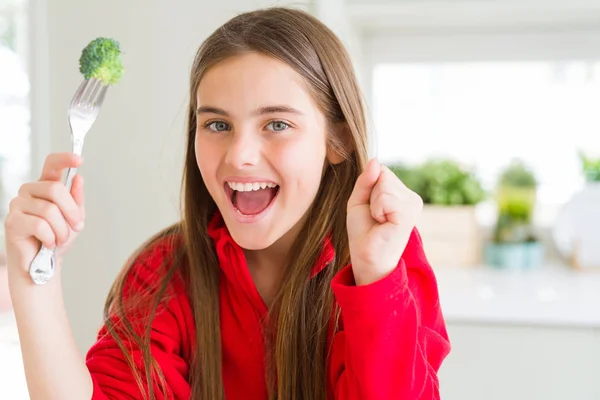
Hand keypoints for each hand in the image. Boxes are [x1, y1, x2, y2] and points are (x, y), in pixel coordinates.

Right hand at [4, 153, 84, 280]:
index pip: (51, 165)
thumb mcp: (73, 218)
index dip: (64, 159)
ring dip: (62, 230)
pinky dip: (50, 237)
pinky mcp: (12, 221)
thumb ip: (76, 199)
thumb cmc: (57, 238)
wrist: (43, 264)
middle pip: (55, 189)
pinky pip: (39, 225)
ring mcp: (18, 204)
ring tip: (60, 239)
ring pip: (49, 210)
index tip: (79, 159)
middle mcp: (29, 191)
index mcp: (45, 186)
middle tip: (77, 227)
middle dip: (71, 211)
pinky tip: (48, 243)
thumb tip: (78, 178)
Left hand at [346, 158, 422, 284]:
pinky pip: (385, 197)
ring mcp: (413, 204)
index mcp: (402, 194)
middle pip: (383, 174)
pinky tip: (383, 224)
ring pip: (384, 184)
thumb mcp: (359, 201)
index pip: (382, 171)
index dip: (369, 187)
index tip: (371, 209)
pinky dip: (376, 209)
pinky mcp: (409, 213)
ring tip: (379, 221)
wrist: (367, 259)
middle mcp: (412, 198)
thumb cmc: (364, 233)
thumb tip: (375, 160)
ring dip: (373, 204)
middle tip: (374, 217)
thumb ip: (366, 180)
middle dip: (370, 195)